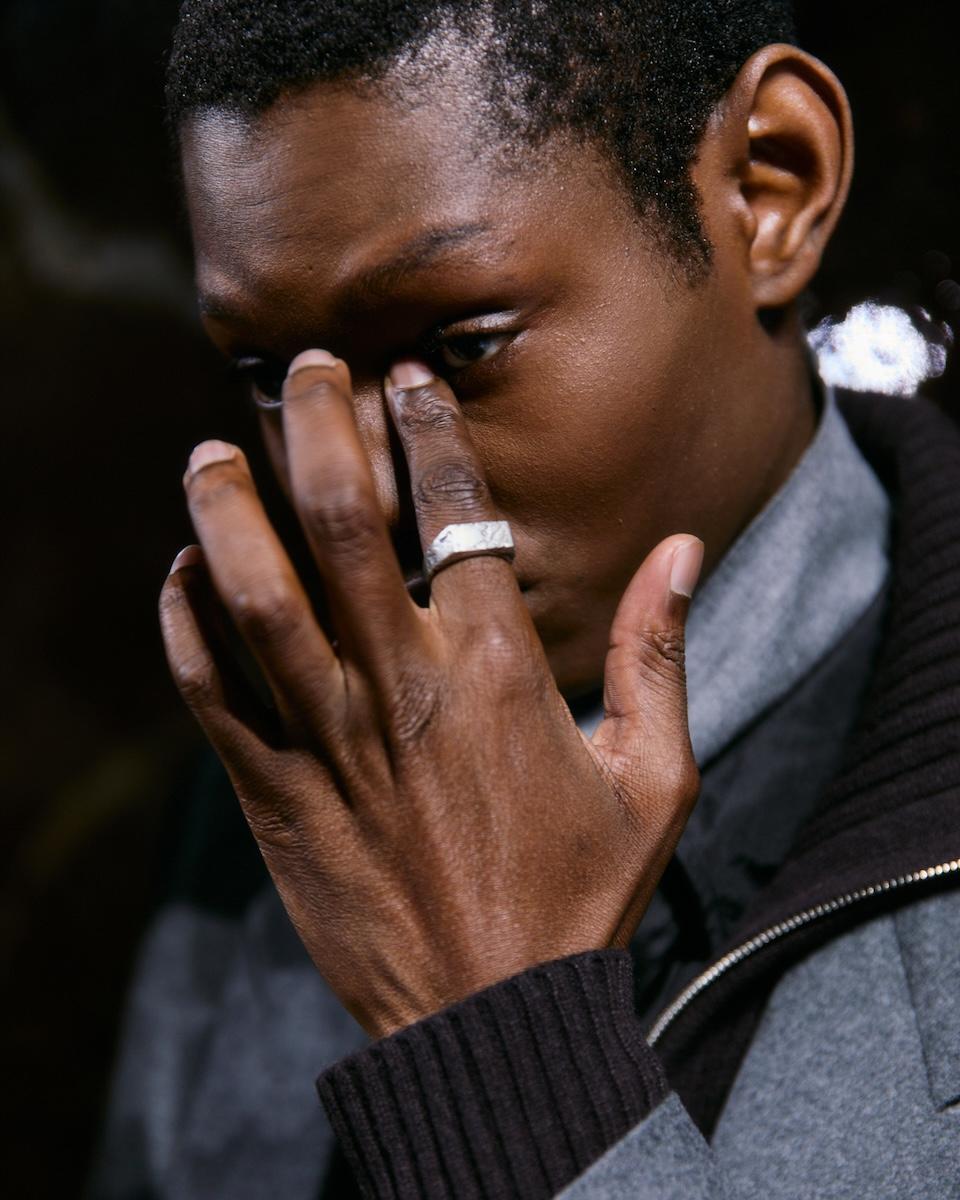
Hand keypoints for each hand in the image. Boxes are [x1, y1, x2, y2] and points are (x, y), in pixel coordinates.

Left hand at [159, 350, 702, 1037]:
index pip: (457, 515)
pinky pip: (209, 691)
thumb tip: (683, 547)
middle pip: (342, 524)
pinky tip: (182, 574)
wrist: (489, 1019)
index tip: (409, 379)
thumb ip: (662, 654)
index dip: (431, 431)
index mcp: (498, 674)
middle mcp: (402, 689)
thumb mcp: (656, 778)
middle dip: (319, 428)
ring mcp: (326, 742)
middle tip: (302, 368)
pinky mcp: (273, 795)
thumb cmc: (578, 897)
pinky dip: (186, 624)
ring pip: (256, 596)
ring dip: (227, 510)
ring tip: (212, 451)